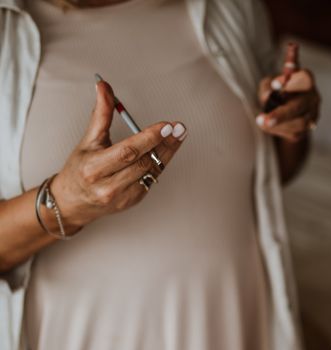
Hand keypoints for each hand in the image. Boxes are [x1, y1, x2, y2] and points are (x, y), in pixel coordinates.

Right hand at [50, 80, 186, 229]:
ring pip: (152, 171)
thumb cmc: (79, 169)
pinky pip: (151, 179)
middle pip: (144, 161)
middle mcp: (108, 185)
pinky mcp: (133, 200)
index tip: (167, 125)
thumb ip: (100, 114)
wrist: (73, 202)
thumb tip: (104, 86)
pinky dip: (159, 163)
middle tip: (179, 128)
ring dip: (167, 152)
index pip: (128, 151)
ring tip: (179, 135)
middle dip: (165, 143)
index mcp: (94, 168)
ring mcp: (123, 196)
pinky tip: (166, 150)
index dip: (149, 138)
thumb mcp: (88, 140)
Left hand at [255, 69, 320, 141]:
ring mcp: (313, 113)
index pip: (305, 77)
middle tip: (263, 119)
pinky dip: (278, 130)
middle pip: (300, 105)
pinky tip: (267, 126)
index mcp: (306, 80)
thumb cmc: (276, 92)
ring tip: (260, 121)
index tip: (274, 84)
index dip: (291, 81)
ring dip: (278, 124)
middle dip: (281, 114)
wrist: (282, 110)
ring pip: (300, 123)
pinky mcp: (308, 127)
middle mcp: (313, 96)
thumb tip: (267, 96)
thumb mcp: (268, 85)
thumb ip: (268, 87)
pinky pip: (295, 133)